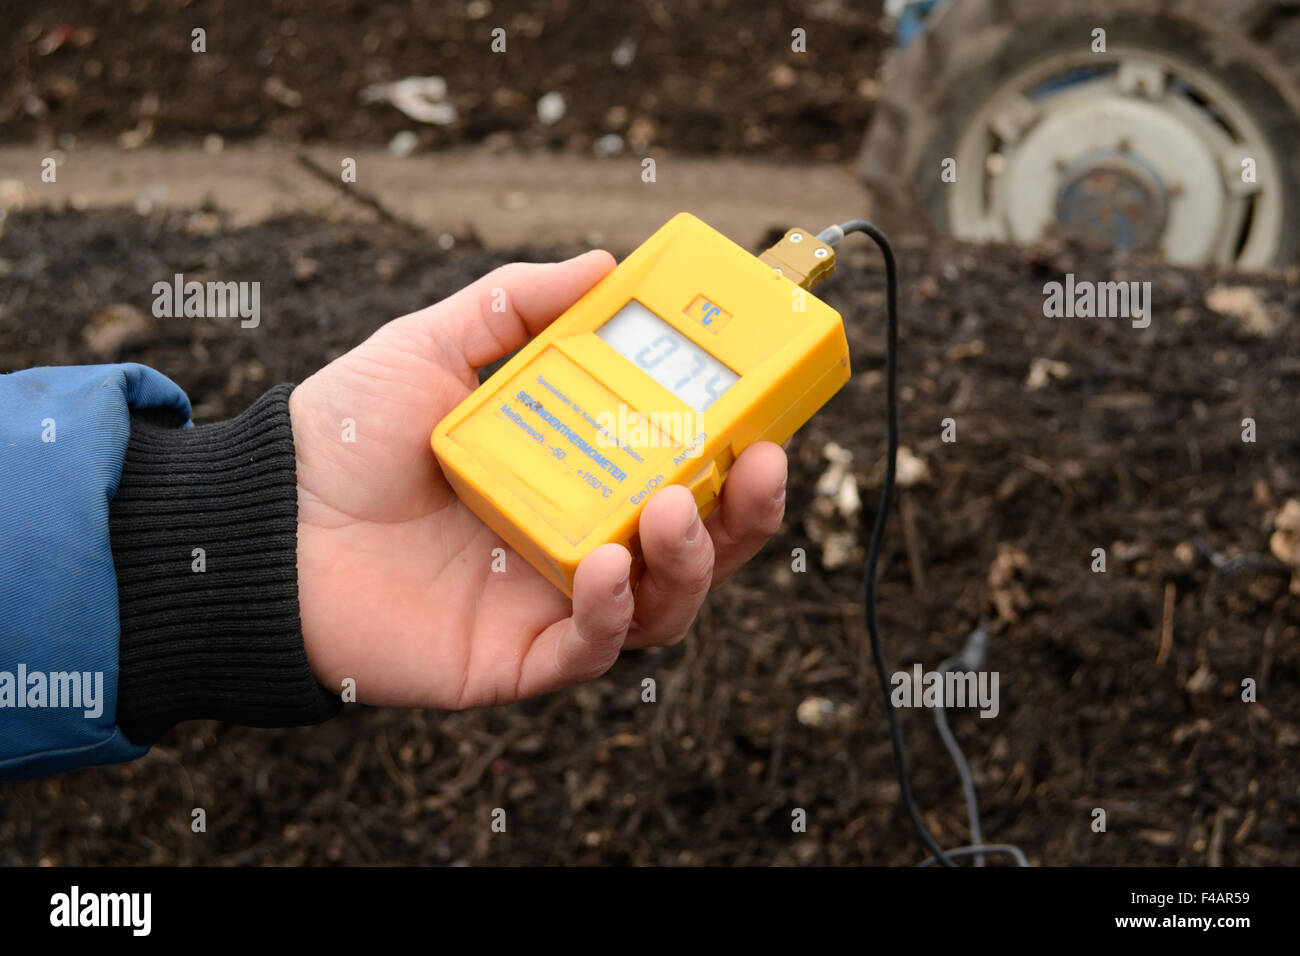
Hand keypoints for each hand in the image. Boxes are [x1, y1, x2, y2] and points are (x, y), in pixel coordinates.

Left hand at [289, 252, 786, 708]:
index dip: (738, 448)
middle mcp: (580, 539)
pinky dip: (611, 615)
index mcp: (577, 473)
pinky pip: (590, 652)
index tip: (769, 408)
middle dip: (747, 513)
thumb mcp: (435, 346)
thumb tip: (602, 262)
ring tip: (673, 507)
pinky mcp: (516, 659)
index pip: (683, 468)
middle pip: (698, 545)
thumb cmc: (346, 436)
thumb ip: (515, 303)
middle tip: (761, 460)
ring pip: (664, 606)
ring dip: (690, 561)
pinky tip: (604, 565)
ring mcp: (552, 603)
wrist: (261, 522)